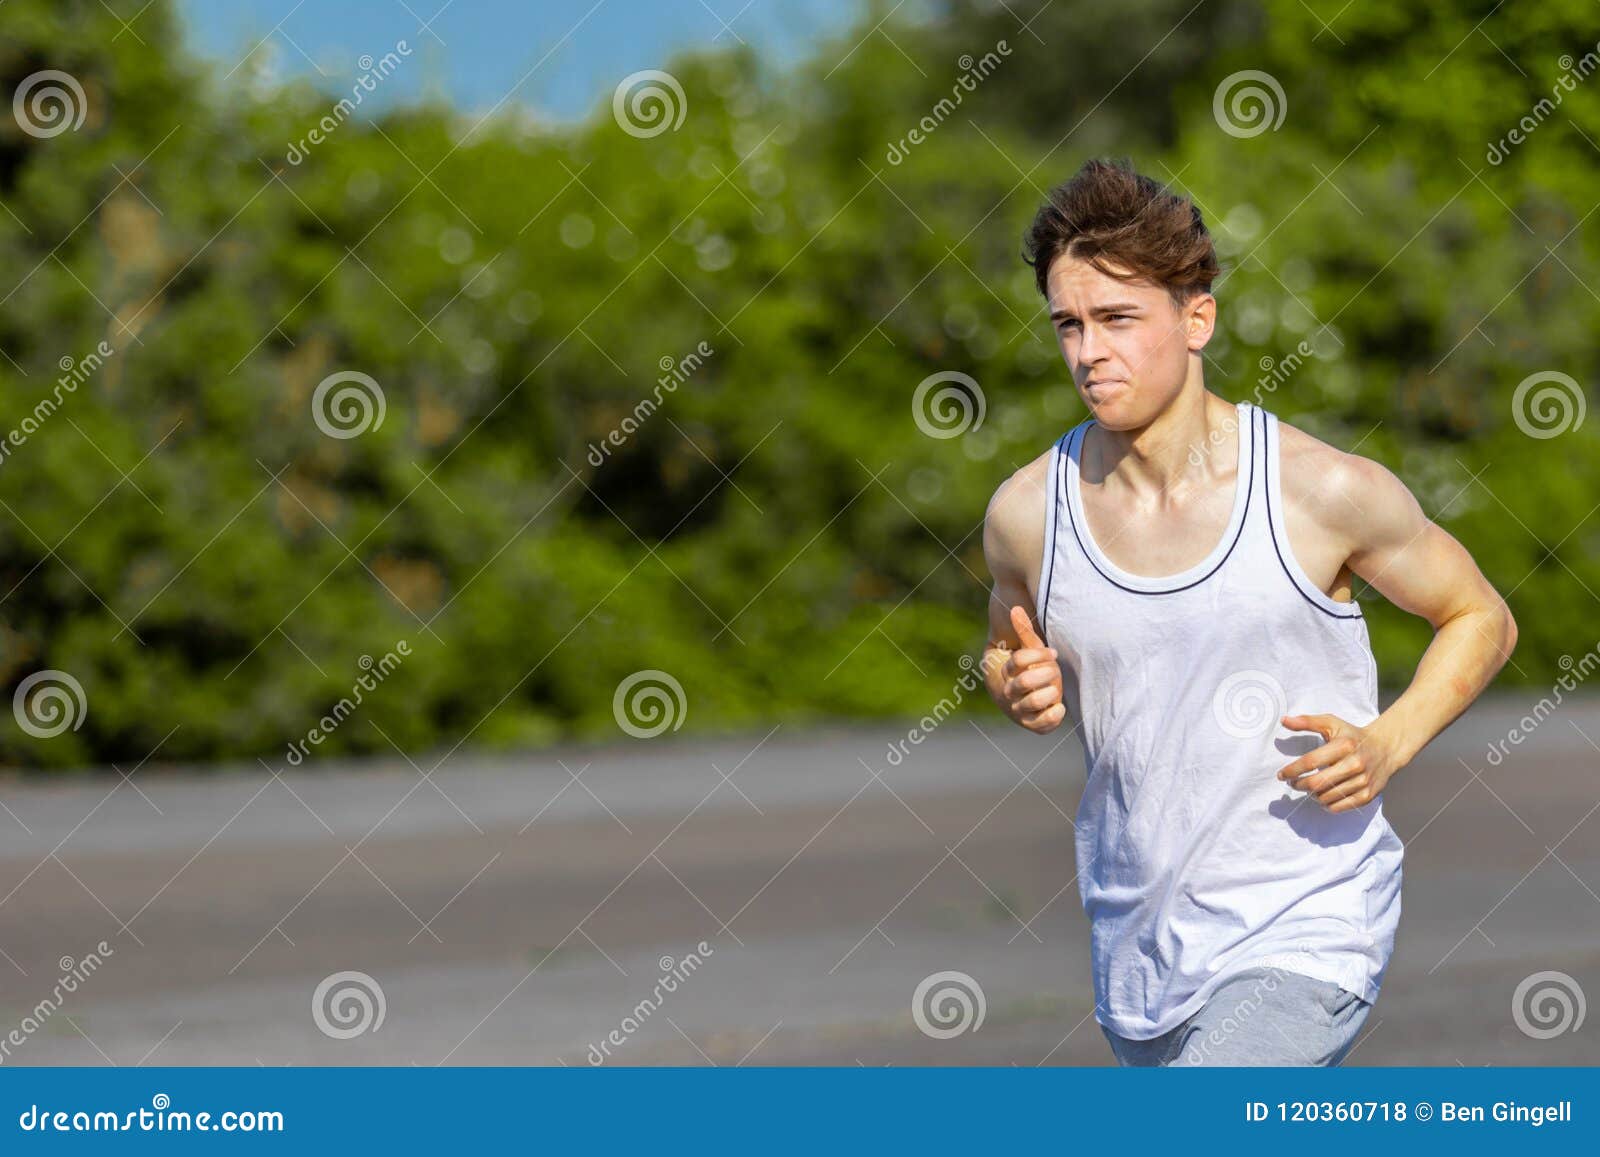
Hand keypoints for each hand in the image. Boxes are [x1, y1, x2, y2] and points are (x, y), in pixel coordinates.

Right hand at [999, 606, 1064, 733]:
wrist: (1024, 701)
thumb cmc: (1031, 670)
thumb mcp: (1030, 651)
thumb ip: (1023, 632)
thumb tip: (1015, 608)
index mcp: (1007, 672)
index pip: (1019, 660)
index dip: (1039, 655)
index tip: (1053, 653)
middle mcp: (1010, 692)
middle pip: (1025, 681)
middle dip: (1047, 674)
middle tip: (1055, 671)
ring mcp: (1019, 710)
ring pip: (1033, 702)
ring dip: (1050, 693)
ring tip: (1056, 690)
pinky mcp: (1032, 725)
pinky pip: (1043, 723)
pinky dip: (1054, 714)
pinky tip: (1059, 706)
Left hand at [1276, 713, 1402, 813]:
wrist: (1386, 748)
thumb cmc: (1352, 736)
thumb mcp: (1332, 723)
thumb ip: (1307, 721)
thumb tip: (1284, 720)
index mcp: (1344, 745)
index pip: (1311, 761)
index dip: (1292, 770)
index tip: (1281, 775)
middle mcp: (1355, 764)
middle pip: (1317, 783)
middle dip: (1299, 785)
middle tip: (1292, 783)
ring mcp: (1363, 781)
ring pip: (1327, 797)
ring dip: (1312, 795)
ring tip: (1309, 788)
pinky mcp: (1368, 795)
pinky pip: (1340, 807)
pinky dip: (1327, 805)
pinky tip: (1322, 797)